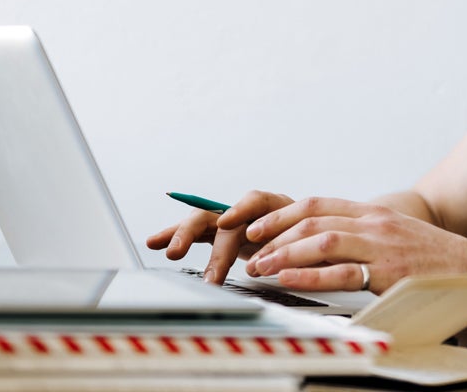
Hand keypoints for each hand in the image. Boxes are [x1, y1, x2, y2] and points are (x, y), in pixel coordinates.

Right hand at [144, 190, 295, 283]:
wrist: (310, 240)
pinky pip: (197, 235)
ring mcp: (232, 221)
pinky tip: (156, 243)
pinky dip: (177, 238)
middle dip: (194, 232)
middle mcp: (248, 211)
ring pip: (201, 223)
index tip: (225, 224)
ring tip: (159, 246)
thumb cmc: (309, 241)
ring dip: (179, 235)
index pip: (255, 202)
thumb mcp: (307, 245)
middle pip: (217, 215)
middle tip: (177, 253)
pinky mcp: (221, 234)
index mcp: (275, 206)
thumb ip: (290, 251)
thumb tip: (268, 264)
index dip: (238, 211)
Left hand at [242, 197, 466, 293]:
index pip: (317, 204)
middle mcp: (373, 223)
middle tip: (250, 250)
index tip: (256, 227)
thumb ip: (362, 234)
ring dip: (285, 254)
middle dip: (275, 235)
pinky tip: (288, 279)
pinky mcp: (388, 272)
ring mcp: (381, 245)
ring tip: (260, 267)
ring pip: (322, 241)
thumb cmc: (432, 258)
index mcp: (372, 213)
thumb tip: (325, 242)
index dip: (282, 214)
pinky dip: (310, 274)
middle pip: (312, 220)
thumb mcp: (394, 235)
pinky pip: (342, 272)